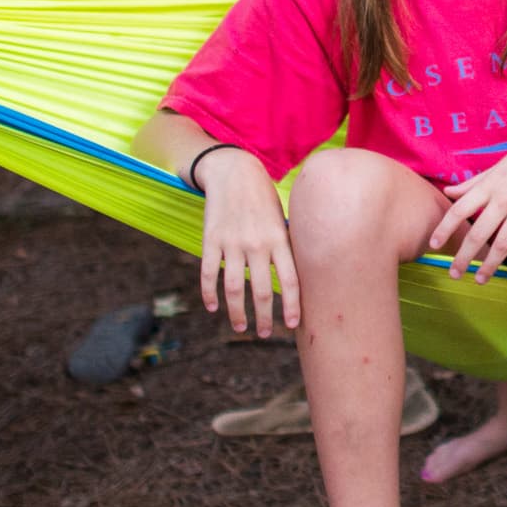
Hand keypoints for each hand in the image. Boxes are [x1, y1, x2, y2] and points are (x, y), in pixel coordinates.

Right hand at [192, 146, 298, 333]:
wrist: (234, 172)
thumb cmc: (263, 198)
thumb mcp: (281, 219)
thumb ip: (286, 247)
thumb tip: (298, 278)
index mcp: (279, 239)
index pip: (290, 279)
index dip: (292, 305)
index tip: (292, 325)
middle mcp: (257, 244)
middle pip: (262, 290)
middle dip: (264, 317)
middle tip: (264, 334)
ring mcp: (232, 243)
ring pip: (235, 287)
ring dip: (237, 312)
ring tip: (240, 327)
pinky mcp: (211, 239)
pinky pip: (208, 273)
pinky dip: (210, 294)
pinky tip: (214, 307)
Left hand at [430, 126, 506, 283]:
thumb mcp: (498, 167)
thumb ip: (473, 183)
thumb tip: (448, 192)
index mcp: (490, 185)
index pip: (459, 209)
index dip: (444, 228)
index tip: (433, 245)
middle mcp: (505, 197)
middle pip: (479, 233)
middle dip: (464, 257)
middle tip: (455, 274)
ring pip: (504, 243)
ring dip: (491, 265)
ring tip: (481, 280)